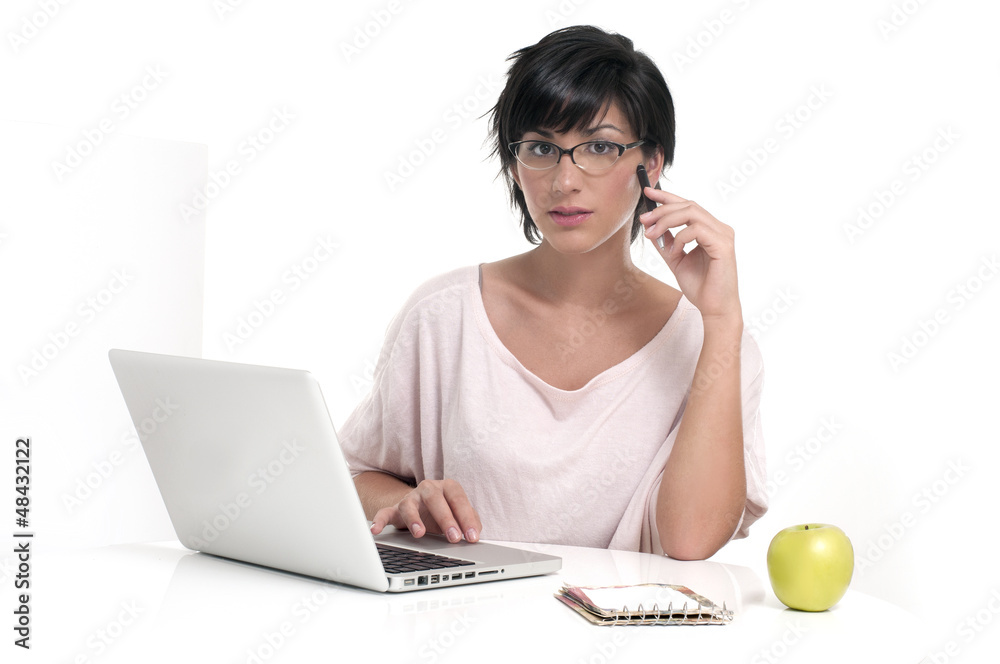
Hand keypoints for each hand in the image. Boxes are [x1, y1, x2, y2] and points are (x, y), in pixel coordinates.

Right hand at [370, 478, 481, 542]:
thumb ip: (470, 521)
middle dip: (446, 519)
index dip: (466, 518)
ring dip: (414, 519)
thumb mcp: (459, 515)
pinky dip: (379, 520)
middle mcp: (428, 488)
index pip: (458, 500)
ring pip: (409, 505)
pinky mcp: (394, 509)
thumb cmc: (444, 512)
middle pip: (435, 499)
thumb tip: (475, 534)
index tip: (472, 537)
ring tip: (419, 534)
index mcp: (447, 487)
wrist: (420, 508)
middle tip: (454, 538)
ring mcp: (410, 498)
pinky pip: (384, 513)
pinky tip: (375, 530)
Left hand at [639, 187, 741, 323]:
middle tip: (644, 220)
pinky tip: (674, 251)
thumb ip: (666, 242)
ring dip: (667, 221)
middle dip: (662, 209)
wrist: (714, 309)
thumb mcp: (675, 260)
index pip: (688, 205)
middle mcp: (719, 228)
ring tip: (652, 234)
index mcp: (710, 229)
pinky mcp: (724, 245)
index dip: (667, 196)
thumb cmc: (700, 286)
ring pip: (692, 213)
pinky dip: (680, 238)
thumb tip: (651, 227)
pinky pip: (697, 230)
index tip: (647, 192)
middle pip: (688, 205)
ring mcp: (724, 235)